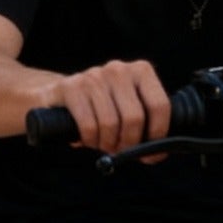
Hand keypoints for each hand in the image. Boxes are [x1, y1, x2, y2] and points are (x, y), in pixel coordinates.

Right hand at [52, 59, 170, 153]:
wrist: (62, 100)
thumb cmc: (104, 112)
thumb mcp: (130, 115)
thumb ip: (148, 129)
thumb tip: (157, 153)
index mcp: (141, 72)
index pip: (160, 106)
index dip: (158, 135)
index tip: (151, 153)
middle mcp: (118, 69)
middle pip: (134, 118)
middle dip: (129, 143)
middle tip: (121, 150)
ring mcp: (93, 75)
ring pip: (110, 123)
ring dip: (107, 143)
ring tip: (104, 143)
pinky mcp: (70, 87)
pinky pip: (89, 125)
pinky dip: (90, 140)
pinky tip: (88, 138)